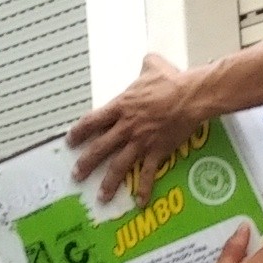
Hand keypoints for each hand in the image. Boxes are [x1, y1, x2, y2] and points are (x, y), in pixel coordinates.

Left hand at [73, 55, 208, 198]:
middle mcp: (126, 127)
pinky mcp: (157, 151)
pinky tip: (139, 202)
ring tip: (100, 196)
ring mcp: (141, 141)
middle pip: (100, 148)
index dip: (79, 133)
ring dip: (108, 182)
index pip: (92, 122)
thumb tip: (147, 60)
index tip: (71, 141)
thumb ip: (145, 65)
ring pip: (119, 166)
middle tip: (77, 174)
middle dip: (86, 163)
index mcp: (121, 107)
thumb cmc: (172, 81)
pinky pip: (148, 173)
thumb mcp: (153, 66)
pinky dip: (144, 189)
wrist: (191, 97)